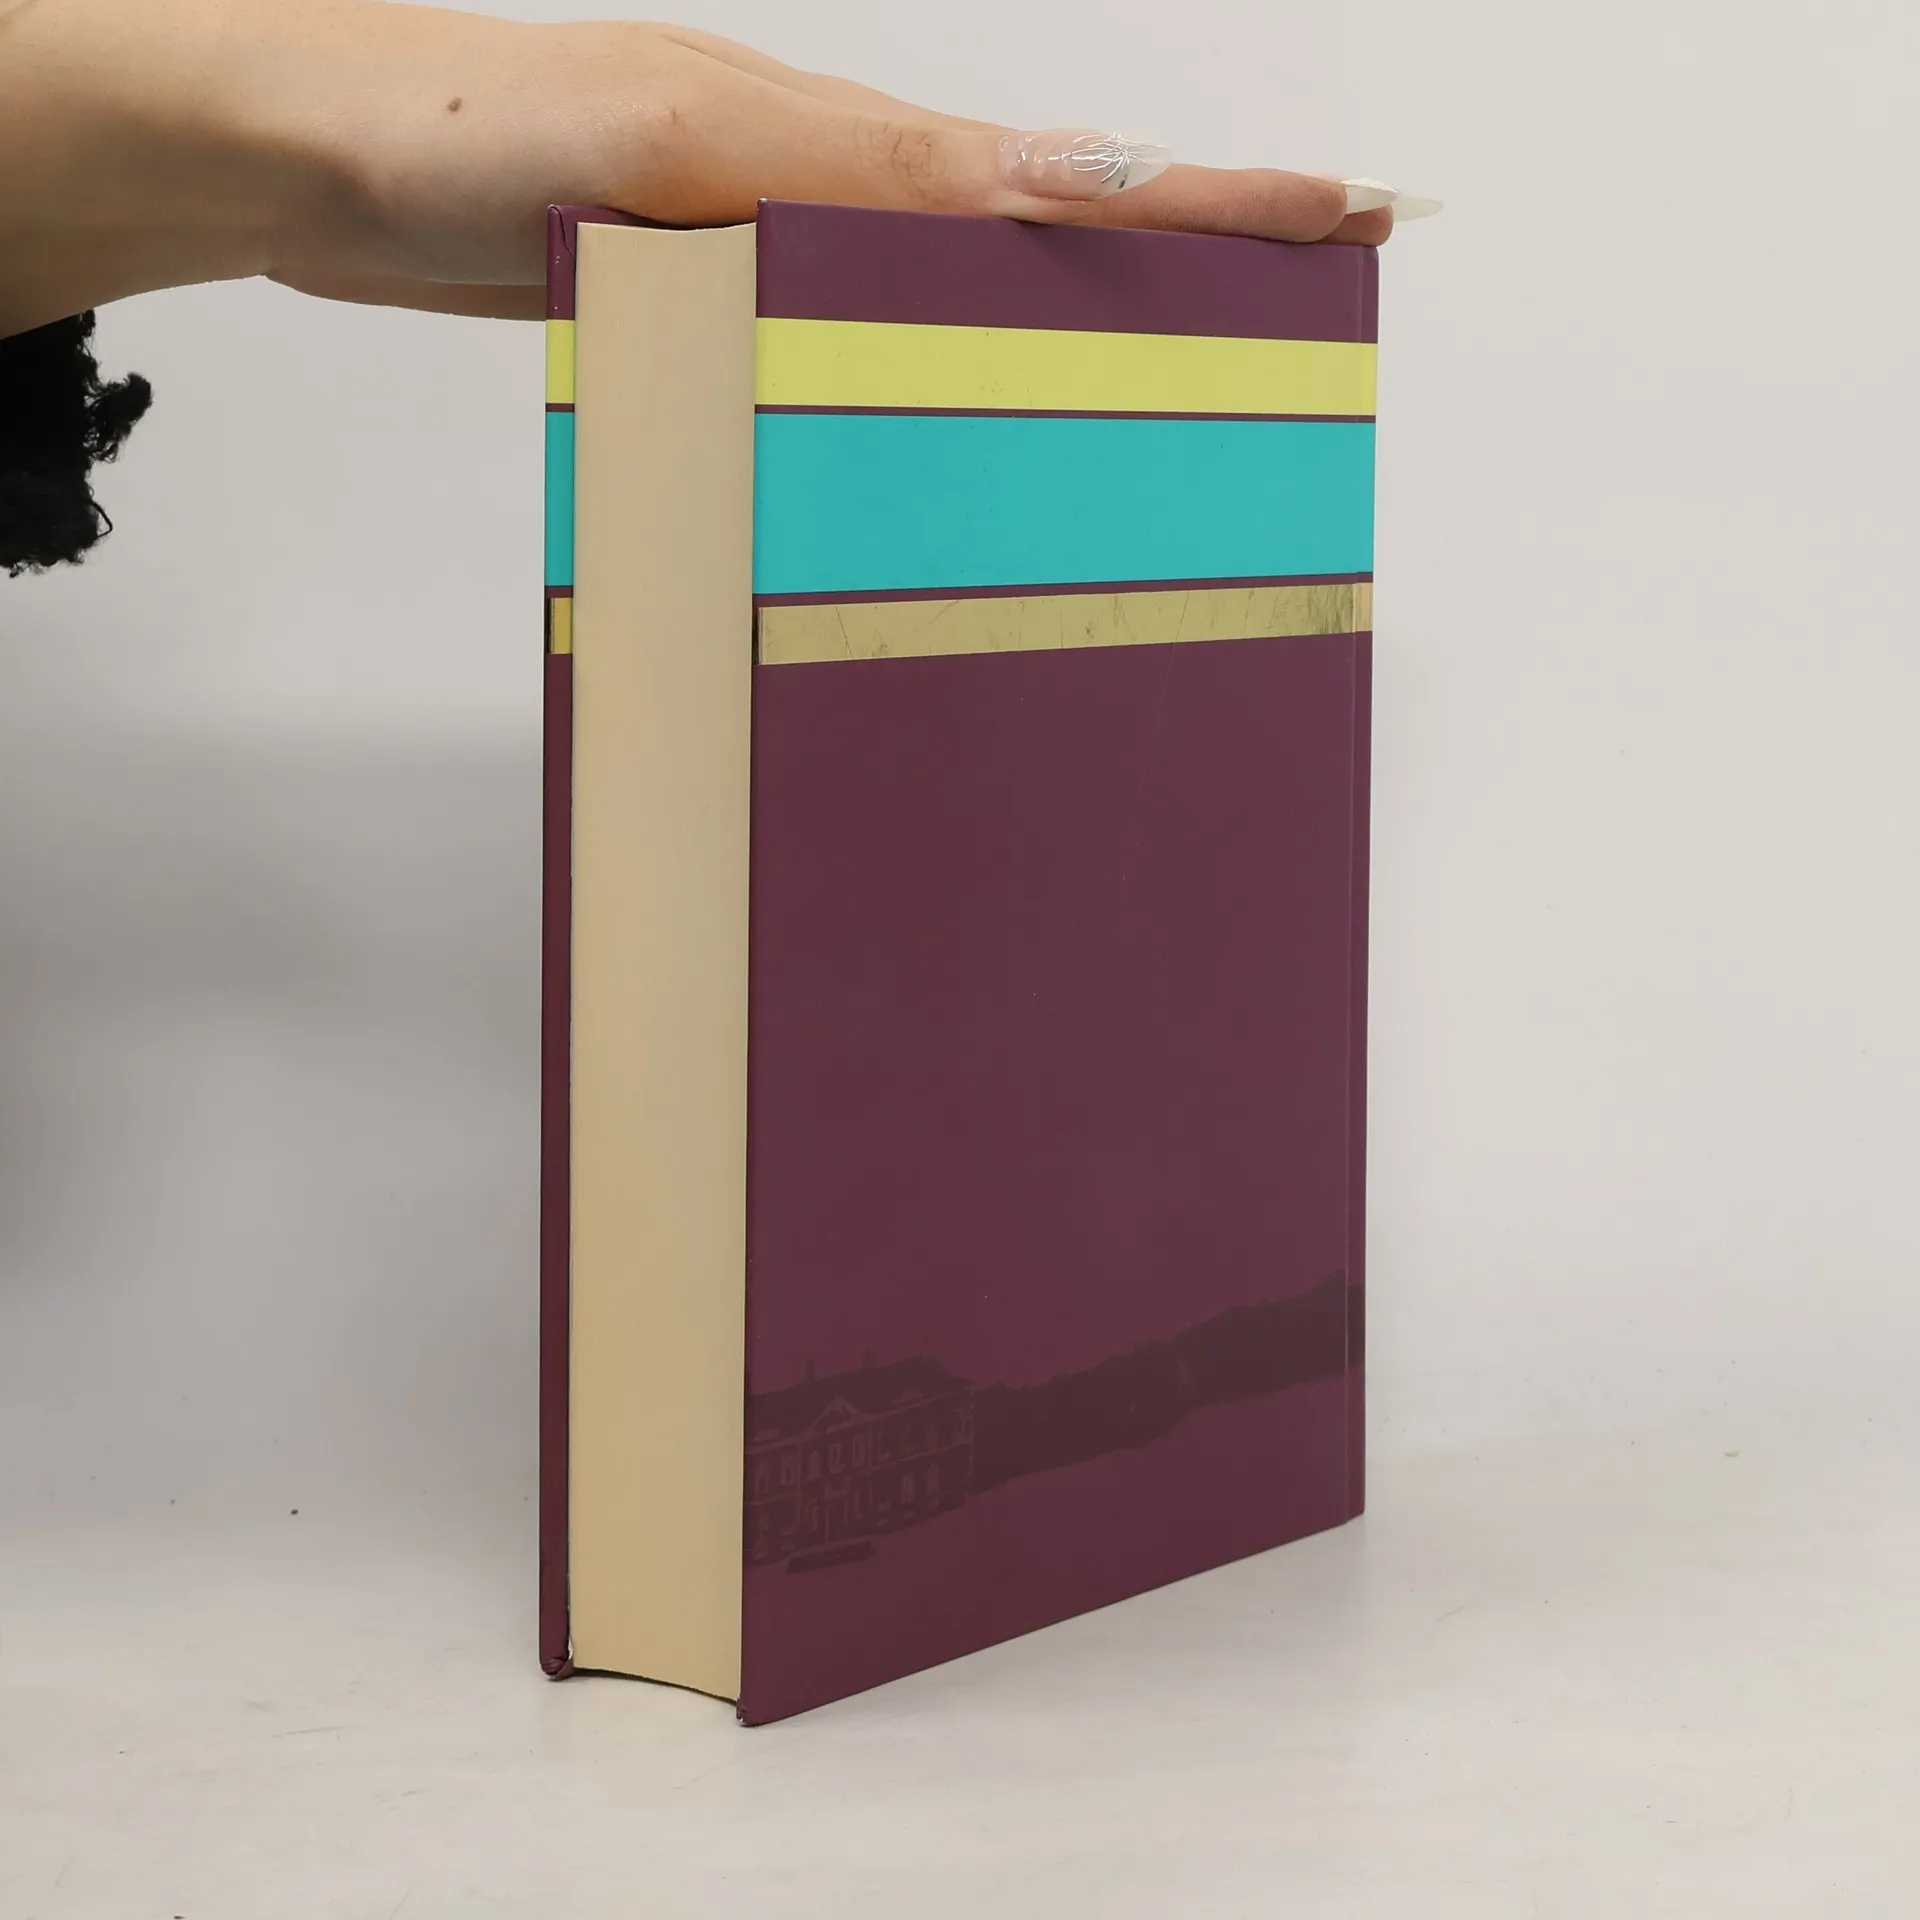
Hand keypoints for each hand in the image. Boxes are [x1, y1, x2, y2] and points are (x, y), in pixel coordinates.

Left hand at [0, 0, 1411, 334]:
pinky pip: (856, 356)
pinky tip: (960, 432)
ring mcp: (774, 252)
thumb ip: (852, 171)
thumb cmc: (467, 125)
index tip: (1345, 210)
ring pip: (959, 302)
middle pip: (1040, 231)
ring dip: (1074, 330)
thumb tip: (1040, 187)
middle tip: (1314, 286)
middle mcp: (828, 192)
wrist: (318, 154)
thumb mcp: (674, 134)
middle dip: (1183, 257)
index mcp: (843, 141)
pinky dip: (937, 385)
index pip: (1063, 170)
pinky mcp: (714, 309)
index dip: (1205, 196)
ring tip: (1180, 376)